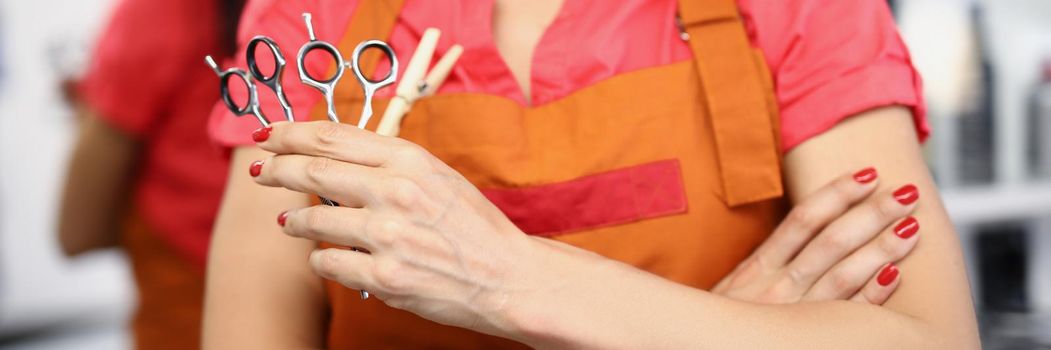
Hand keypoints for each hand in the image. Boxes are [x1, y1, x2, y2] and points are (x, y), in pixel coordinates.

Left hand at [249, 121, 548, 336]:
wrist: (509, 276)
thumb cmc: (474, 227)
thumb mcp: (437, 177)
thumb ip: (388, 163)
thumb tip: (331, 157)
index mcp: (409, 160)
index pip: (332, 137)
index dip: (290, 133)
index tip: (268, 135)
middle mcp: (395, 191)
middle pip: (312, 170)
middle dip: (276, 170)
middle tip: (261, 173)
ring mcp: (388, 235)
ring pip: (312, 220)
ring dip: (294, 221)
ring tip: (289, 221)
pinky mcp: (385, 275)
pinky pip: (328, 262)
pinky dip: (322, 259)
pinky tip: (328, 257)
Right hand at [712, 167, 920, 304]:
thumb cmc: (724, 322)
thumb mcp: (735, 284)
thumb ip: (768, 258)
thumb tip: (808, 226)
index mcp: (759, 266)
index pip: (804, 218)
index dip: (838, 193)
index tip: (868, 174)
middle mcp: (777, 285)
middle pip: (831, 240)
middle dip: (872, 213)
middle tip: (906, 193)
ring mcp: (794, 313)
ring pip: (844, 274)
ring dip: (881, 248)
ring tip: (912, 227)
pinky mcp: (808, 339)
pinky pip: (848, 315)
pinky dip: (872, 295)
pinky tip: (895, 276)